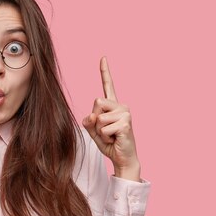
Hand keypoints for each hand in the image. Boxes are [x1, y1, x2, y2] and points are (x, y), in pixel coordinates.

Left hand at [82, 56, 138, 173]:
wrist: (122, 158)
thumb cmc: (110, 143)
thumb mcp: (94, 131)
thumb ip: (89, 121)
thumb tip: (93, 116)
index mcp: (112, 105)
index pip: (108, 85)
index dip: (105, 71)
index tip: (103, 57)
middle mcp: (121, 106)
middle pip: (96, 102)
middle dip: (95, 119)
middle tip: (106, 131)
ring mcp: (125, 114)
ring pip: (99, 117)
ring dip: (100, 132)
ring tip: (111, 136)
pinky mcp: (126, 123)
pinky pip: (103, 129)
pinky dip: (105, 138)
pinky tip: (115, 140)